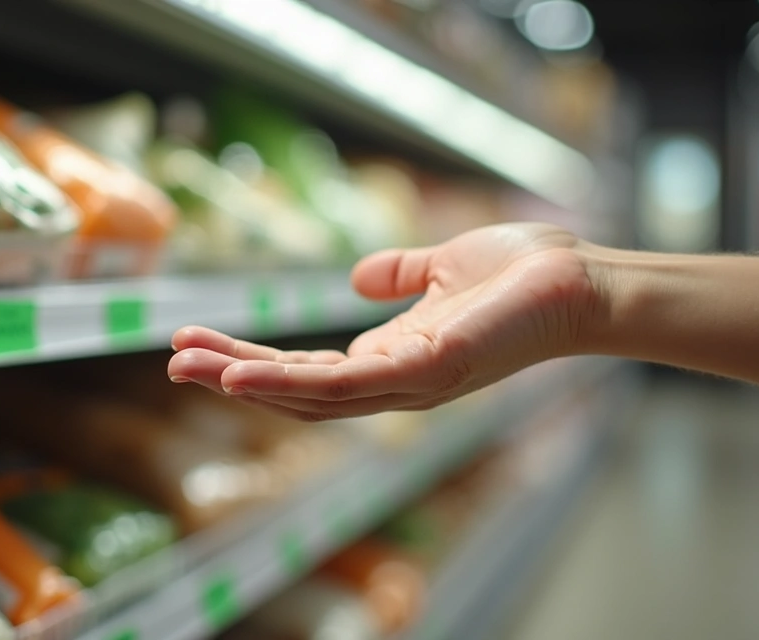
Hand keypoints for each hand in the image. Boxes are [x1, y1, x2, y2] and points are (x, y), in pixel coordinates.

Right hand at [167, 223, 606, 420]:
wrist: (584, 280)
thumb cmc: (524, 275)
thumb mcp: (444, 266)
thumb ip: (400, 275)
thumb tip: (358, 277)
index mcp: (393, 358)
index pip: (308, 369)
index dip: (252, 360)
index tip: (200, 343)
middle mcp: (395, 382)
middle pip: (298, 390)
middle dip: (233, 378)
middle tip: (174, 362)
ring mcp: (410, 383)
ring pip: (311, 395)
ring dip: (245, 383)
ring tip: (187, 367)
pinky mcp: (428, 371)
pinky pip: (347, 388)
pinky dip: (291, 386)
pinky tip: (241, 375)